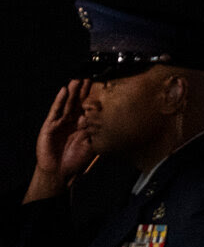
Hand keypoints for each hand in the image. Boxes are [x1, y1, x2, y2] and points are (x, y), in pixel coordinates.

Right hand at [24, 80, 95, 201]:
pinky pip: (55, 111)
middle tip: (90, 74)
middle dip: (84, 88)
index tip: (103, 83)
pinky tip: (64, 90)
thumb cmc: (76, 160)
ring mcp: (60, 121)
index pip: (89, 105)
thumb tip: (110, 120)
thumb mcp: (93, 144)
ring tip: (78, 78)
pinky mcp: (50, 126)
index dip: (95, 95)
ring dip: (72, 90)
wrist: (59, 173)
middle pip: (79, 100)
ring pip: (67, 102)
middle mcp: (72, 120)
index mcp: (83, 123)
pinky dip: (59, 100)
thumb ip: (99, 132)